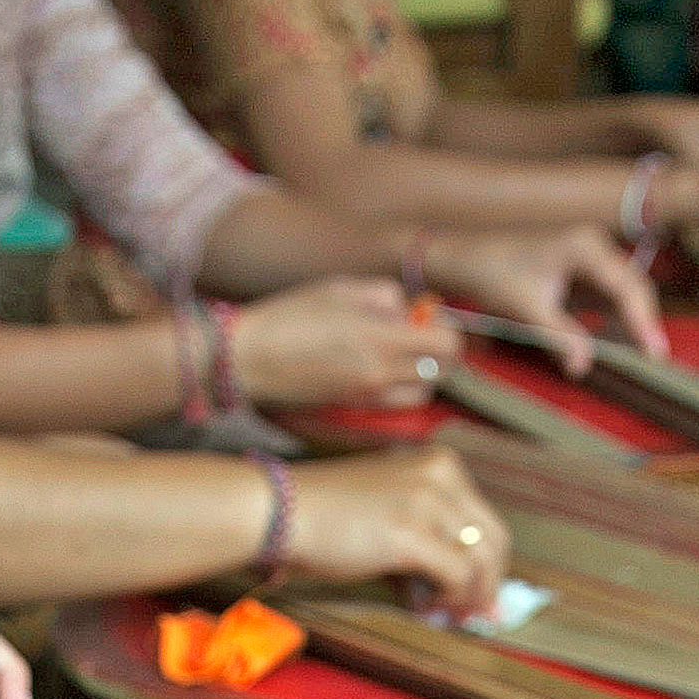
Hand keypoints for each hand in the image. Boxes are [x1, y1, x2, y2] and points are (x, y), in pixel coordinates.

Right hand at [230, 278, 459, 408]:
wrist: (250, 359)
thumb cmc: (289, 317)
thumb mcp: (341, 289)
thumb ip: (384, 296)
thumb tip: (407, 309)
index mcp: (381, 340)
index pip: (448, 344)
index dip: (447, 328)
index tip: (431, 317)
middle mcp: (381, 375)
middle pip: (442, 372)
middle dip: (438, 352)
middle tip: (420, 335)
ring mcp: (368, 397)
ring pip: (422, 393)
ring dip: (421, 374)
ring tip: (399, 355)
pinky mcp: (354, 409)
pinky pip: (395, 405)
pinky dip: (398, 390)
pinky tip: (378, 370)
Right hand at [283, 447, 508, 613]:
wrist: (282, 510)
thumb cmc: (325, 514)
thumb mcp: (390, 505)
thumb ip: (426, 528)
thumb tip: (453, 577)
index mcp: (439, 464)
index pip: (485, 517)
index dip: (488, 561)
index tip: (481, 592)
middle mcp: (441, 476)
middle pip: (494, 538)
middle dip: (490, 582)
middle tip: (479, 613)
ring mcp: (428, 502)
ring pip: (481, 559)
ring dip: (472, 596)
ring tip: (451, 614)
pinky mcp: (412, 533)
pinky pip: (457, 574)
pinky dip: (450, 599)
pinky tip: (428, 607)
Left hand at [424, 226, 665, 376]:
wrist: (468, 259)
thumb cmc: (494, 276)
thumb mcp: (527, 309)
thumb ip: (559, 337)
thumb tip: (583, 366)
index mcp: (585, 247)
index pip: (626, 287)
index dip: (643, 321)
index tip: (654, 351)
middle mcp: (594, 247)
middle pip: (633, 287)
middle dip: (644, 322)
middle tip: (655, 359)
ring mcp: (590, 258)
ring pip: (624, 292)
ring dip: (632, 322)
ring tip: (644, 356)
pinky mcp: (582, 272)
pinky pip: (608, 297)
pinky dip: (615, 319)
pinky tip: (620, 343)